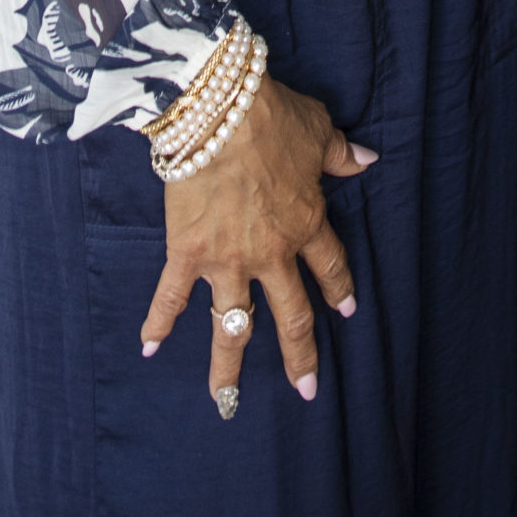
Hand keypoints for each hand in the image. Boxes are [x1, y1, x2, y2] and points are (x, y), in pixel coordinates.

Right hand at [139, 74, 376, 417]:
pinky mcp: (187, 254)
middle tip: (306, 389)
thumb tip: (367, 160)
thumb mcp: (319, 132)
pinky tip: (149, 350)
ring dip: (228, 367)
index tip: (346, 311)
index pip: (329, 266)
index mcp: (306, 224)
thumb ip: (341, 155)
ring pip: (232, 325)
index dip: (339, 289)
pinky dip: (158, 324)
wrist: (221, 113)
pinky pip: (171, 297)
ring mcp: (228, 260)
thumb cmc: (273, 117)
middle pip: (290, 314)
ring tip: (226, 403)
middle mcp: (270, 253)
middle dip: (300, 354)